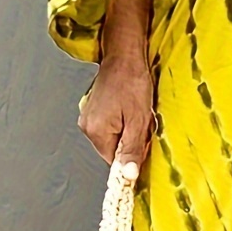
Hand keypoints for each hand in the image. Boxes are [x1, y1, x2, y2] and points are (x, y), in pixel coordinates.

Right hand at [78, 53, 154, 168]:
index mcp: (96, 131)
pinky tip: (129, 108)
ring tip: (135, 112)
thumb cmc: (132, 81)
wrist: (124, 55)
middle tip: (141, 123)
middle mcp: (87, 126)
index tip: (143, 143)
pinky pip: (109, 126)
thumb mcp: (138, 120)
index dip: (132, 155)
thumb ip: (132, 150)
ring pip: (112, 137)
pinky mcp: (93, 109)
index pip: (114, 161)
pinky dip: (121, 122)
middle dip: (130, 141)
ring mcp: (88, 116)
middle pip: (112, 149)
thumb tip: (128, 175)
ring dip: (127, 131)